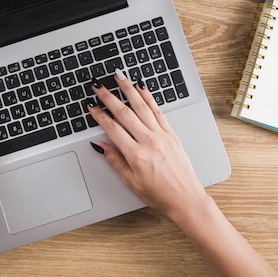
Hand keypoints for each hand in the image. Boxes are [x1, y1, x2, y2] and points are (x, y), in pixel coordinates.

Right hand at [87, 70, 206, 219]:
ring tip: (119, 78)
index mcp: (136, 155)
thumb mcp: (130, 181)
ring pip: (141, 106)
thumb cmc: (159, 194)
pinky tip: (141, 88)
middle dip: (108, 97)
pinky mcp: (172, 134)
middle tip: (98, 87)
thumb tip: (100, 145)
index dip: (99, 115)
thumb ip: (114, 160)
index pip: (112, 129)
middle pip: (124, 113)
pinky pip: (158, 111)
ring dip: (128, 90)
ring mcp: (162, 135)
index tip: (91, 106)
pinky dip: (148, 98)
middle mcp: (149, 141)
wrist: (185, 199)